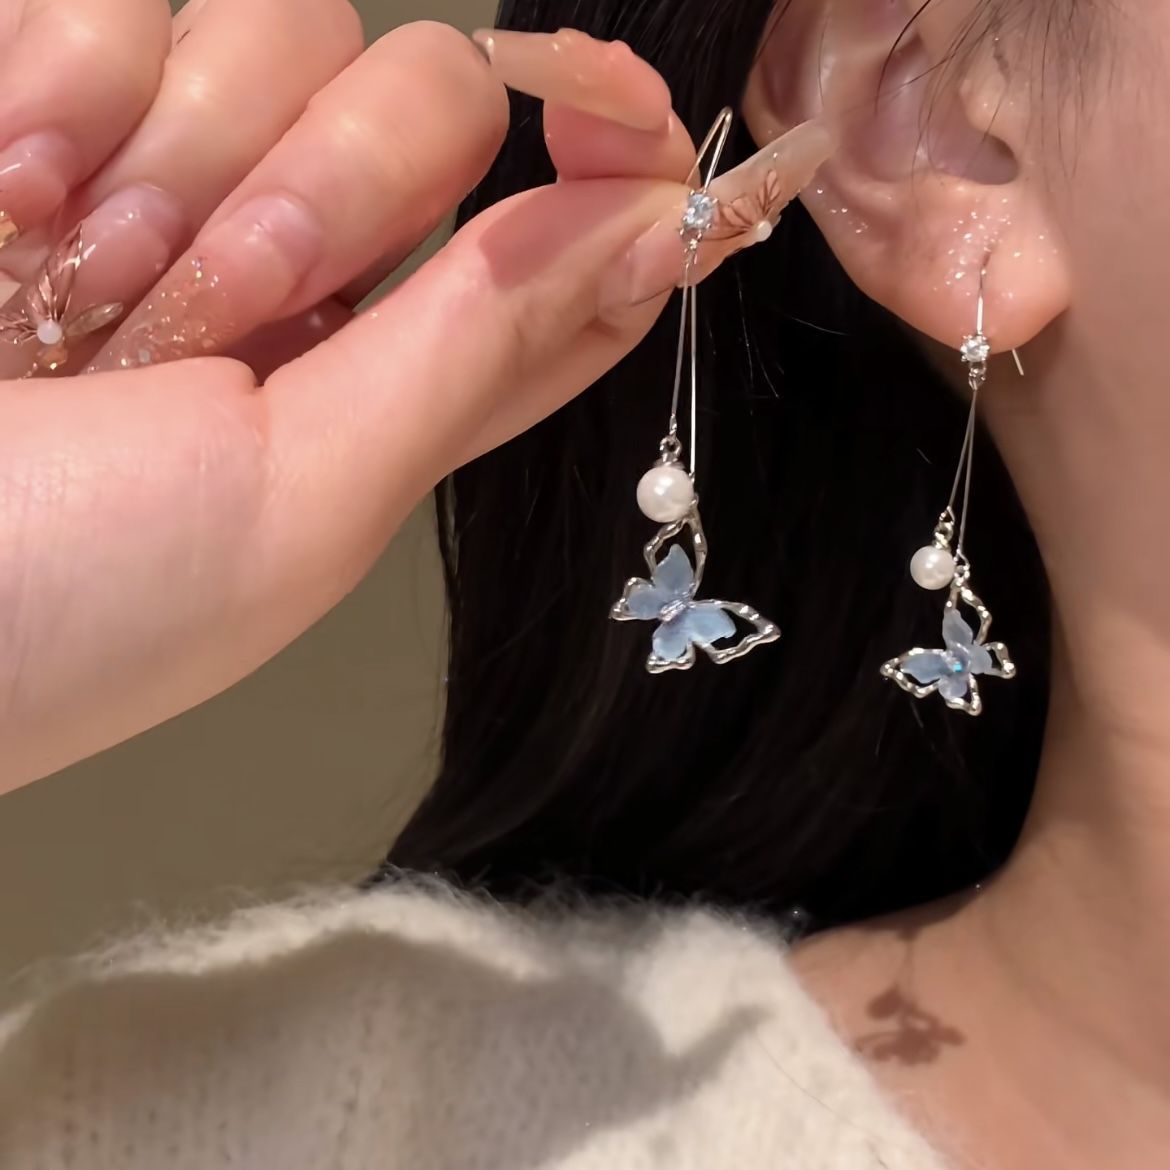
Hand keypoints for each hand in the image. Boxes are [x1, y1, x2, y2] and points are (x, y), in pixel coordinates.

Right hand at [0, 4, 829, 790]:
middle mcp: (299, 267)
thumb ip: (465, 359)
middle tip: (215, 311)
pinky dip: (68, 87)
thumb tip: (637, 232)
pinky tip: (4, 200)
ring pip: (297, 22)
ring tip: (79, 279)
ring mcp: (170, 169)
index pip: (559, 261)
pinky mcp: (44, 87)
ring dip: (199, 155)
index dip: (622, 178)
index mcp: (386, 388)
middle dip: (340, 187)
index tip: (636, 117)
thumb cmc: (61, 595)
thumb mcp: (296, 504)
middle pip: (440, 99)